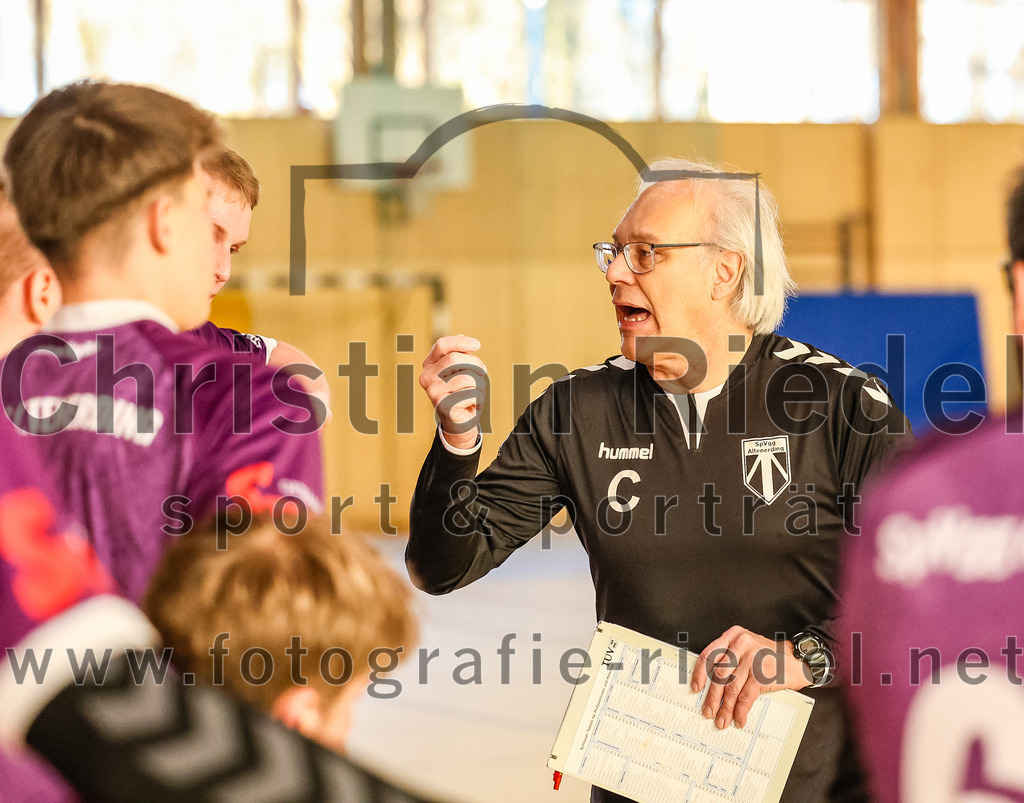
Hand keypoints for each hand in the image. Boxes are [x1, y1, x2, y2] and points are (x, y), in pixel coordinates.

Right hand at [419, 335, 486, 449]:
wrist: (460, 420)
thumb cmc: (462, 391)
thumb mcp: (462, 369)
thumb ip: (461, 354)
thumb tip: (461, 337)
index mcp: (429, 364)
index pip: (442, 345)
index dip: (461, 342)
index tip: (478, 344)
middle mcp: (426, 377)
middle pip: (455, 359)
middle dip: (475, 363)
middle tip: (483, 371)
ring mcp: (433, 392)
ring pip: (466, 377)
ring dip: (478, 383)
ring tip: (474, 391)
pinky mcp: (443, 406)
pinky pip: (470, 394)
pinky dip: (477, 398)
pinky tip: (470, 403)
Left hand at [689, 626, 812, 729]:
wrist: (797, 659)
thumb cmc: (770, 655)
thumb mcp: (747, 647)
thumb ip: (730, 658)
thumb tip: (712, 684)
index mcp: (733, 635)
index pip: (709, 654)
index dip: (699, 673)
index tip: (696, 687)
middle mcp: (740, 644)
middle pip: (719, 675)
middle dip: (712, 697)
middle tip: (708, 711)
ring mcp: (752, 658)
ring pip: (731, 688)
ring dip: (726, 708)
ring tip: (722, 719)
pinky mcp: (761, 673)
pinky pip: (746, 696)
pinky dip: (740, 710)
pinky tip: (739, 718)